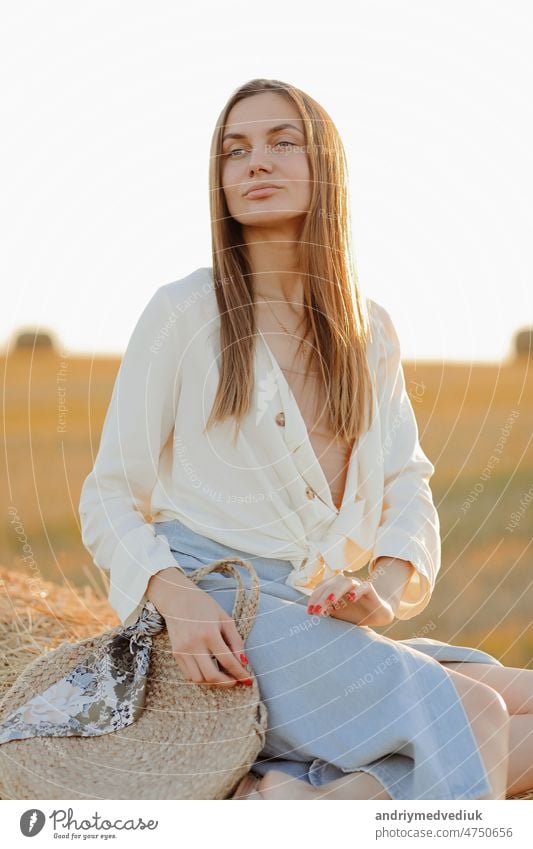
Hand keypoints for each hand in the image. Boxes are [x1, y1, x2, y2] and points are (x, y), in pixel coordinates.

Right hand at [146, 567, 253, 687]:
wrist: (177, 598)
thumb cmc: (204, 606)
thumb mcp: (225, 618)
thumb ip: (235, 641)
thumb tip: (243, 662)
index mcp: (209, 633)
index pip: (227, 661)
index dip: (240, 673)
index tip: (248, 680)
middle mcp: (194, 644)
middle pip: (212, 675)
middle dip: (227, 683)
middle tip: (236, 681)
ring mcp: (183, 650)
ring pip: (199, 679)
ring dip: (213, 682)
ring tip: (223, 677)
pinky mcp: (175, 653)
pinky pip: (189, 674)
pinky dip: (201, 678)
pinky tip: (209, 671)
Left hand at [306, 573, 394, 626]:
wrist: (377, 614)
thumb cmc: (354, 612)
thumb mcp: (338, 614)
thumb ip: (327, 610)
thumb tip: (313, 611)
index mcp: (334, 586)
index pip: (321, 588)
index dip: (314, 599)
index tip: (310, 612)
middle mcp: (344, 582)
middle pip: (330, 586)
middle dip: (321, 598)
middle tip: (316, 611)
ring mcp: (357, 584)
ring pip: (344, 583)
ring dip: (335, 591)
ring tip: (329, 601)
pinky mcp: (369, 588)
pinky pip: (363, 586)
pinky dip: (357, 591)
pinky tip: (351, 598)